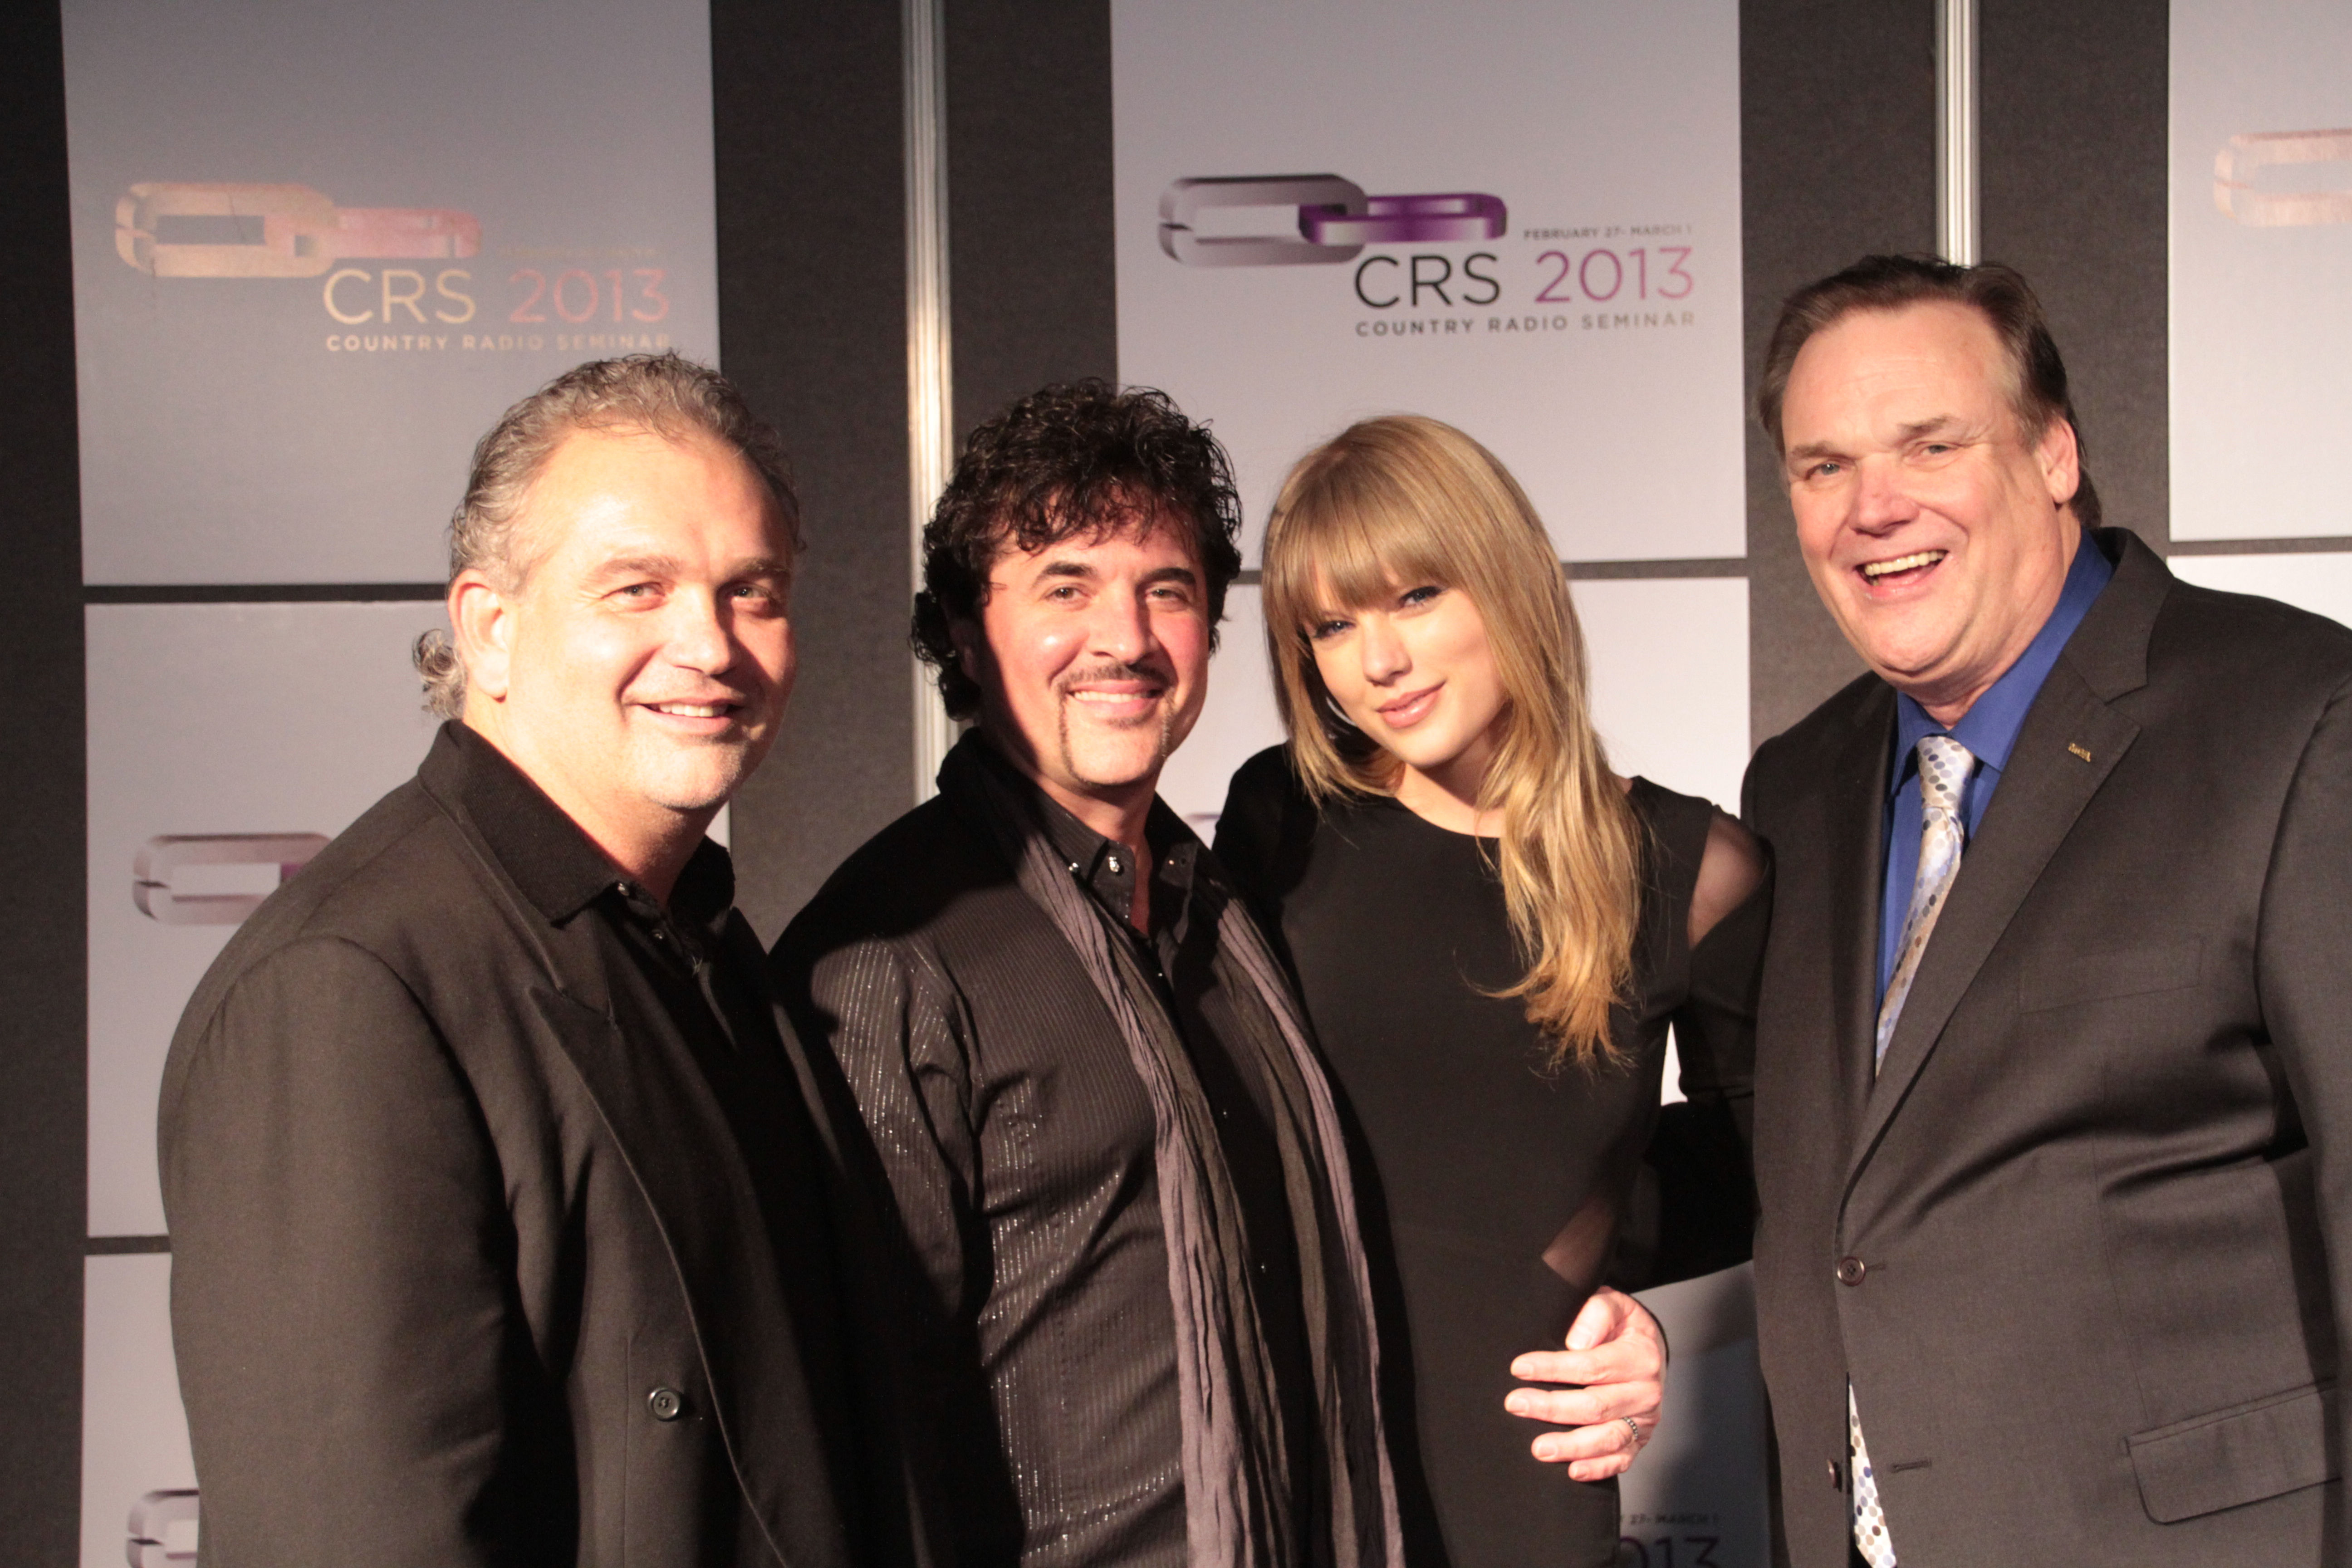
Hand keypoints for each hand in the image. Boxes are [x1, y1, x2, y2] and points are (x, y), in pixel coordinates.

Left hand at [1503, 1286, 1665, 1480]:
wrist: (1649, 1348)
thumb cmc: (1622, 1326)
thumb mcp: (1615, 1305)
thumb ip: (1597, 1312)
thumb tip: (1576, 1341)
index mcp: (1640, 1357)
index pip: (1593, 1365)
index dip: (1554, 1368)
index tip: (1519, 1368)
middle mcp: (1646, 1392)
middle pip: (1596, 1406)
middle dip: (1552, 1408)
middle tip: (1515, 1404)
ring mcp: (1644, 1420)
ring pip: (1608, 1438)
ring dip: (1572, 1446)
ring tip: (1538, 1448)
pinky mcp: (1639, 1440)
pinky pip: (1621, 1459)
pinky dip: (1598, 1467)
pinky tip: (1573, 1471)